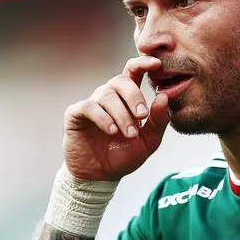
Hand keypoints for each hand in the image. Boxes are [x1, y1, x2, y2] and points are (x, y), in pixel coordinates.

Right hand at [63, 56, 169, 180]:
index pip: (133, 71)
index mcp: (126, 98)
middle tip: (142, 116)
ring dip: (121, 115)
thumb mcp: (148, 141)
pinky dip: (103, 118)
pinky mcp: (76, 114)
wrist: (100, 176)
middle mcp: (108, 96)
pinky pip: (90, 107)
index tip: (157, 64)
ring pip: (107, 96)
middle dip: (134, 97)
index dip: (143, 63)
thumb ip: (158, 121)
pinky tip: (111, 130)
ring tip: (129, 134)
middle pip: (121, 81)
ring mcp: (92, 103)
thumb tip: (164, 97)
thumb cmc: (123, 155)